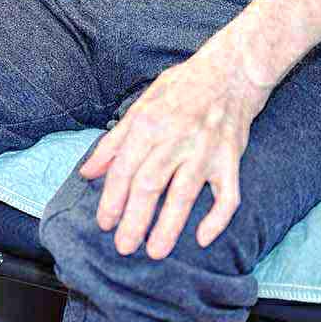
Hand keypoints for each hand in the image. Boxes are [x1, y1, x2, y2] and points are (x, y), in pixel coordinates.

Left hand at [79, 40, 269, 257]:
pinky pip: (227, 195)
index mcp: (149, 123)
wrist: (232, 70)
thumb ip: (114, 141)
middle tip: (123, 247)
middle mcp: (176, 138)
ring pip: (184, 194)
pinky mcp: (231, 159)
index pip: (124, 168)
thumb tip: (88, 172)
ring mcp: (206, 150)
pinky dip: (217, 218)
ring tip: (155, 252)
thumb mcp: (142, 104)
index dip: (112, 198)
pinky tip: (204, 238)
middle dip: (134, 219)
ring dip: (169, 226)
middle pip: (150, 185)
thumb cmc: (183, 87)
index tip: (104, 224)